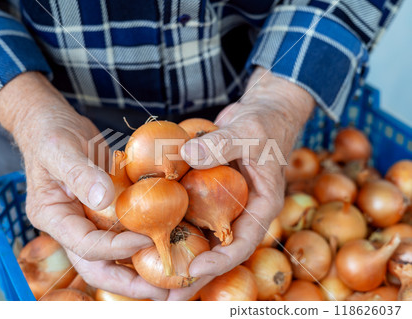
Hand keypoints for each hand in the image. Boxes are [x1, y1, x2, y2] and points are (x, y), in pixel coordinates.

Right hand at [0, 72, 166, 299]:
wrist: (53, 125)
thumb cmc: (51, 134)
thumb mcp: (62, 149)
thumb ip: (80, 174)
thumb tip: (103, 198)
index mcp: (53, 217)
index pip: (85, 245)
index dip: (116, 248)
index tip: (145, 239)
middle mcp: (70, 227)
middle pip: (98, 268)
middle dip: (130, 285)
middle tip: (165, 292)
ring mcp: (86, 222)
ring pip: (112, 259)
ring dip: (140, 273)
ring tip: (172, 282)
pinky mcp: (102, 214)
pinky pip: (122, 236)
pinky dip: (142, 246)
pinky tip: (167, 248)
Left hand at [170, 67, 314, 299]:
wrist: (260, 113)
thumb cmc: (262, 123)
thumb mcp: (247, 131)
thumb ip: (221, 143)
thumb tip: (186, 154)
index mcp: (261, 206)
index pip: (243, 242)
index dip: (220, 261)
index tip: (193, 270)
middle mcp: (242, 211)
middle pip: (219, 250)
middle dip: (195, 275)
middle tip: (167, 295)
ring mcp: (224, 205)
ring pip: (202, 237)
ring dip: (180, 257)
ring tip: (153, 280)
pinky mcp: (208, 195)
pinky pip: (191, 213)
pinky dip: (174, 225)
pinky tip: (149, 236)